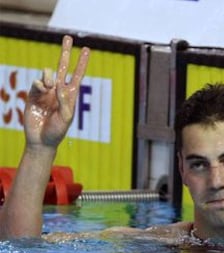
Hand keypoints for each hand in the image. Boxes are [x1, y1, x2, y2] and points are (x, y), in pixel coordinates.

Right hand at [25, 35, 89, 149]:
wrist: (41, 140)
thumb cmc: (57, 131)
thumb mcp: (66, 118)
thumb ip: (65, 101)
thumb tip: (59, 85)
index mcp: (71, 95)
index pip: (77, 75)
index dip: (82, 63)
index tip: (86, 49)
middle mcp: (59, 91)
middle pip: (63, 67)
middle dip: (65, 52)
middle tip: (68, 37)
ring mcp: (46, 92)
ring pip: (47, 74)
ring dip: (48, 77)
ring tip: (49, 88)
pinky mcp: (33, 95)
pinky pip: (36, 83)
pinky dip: (39, 84)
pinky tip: (41, 89)